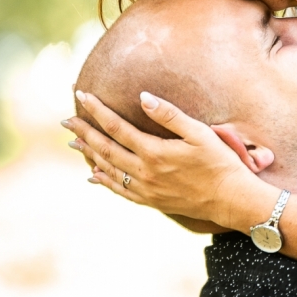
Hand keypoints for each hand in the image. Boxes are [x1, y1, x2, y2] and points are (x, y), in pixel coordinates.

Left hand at [62, 91, 265, 225]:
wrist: (230, 199)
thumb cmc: (220, 162)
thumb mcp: (199, 133)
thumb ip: (169, 115)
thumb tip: (143, 98)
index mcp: (154, 152)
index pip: (116, 127)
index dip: (97, 110)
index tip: (82, 96)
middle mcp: (144, 172)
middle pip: (105, 149)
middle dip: (84, 133)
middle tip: (66, 121)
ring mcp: (146, 189)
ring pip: (108, 170)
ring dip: (90, 155)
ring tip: (74, 143)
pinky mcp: (152, 200)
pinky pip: (120, 190)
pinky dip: (104, 181)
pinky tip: (94, 175)